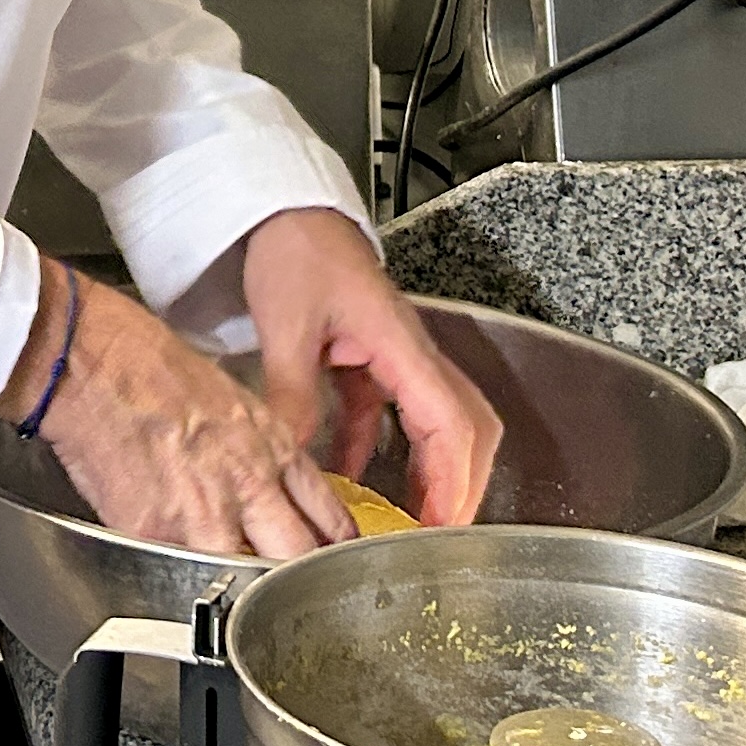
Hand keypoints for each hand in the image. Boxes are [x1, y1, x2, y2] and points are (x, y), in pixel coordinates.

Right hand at [14, 264, 357, 559]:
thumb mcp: (230, 399)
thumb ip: (254, 449)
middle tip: (295, 592)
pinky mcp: (154, 535)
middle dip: (298, 579)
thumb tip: (262, 486)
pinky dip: (175, 576)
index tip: (334, 558)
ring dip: (240, 590)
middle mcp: (247, 486)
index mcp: (271, 447)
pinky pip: (174, 573)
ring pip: (243, 581)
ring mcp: (203, 516)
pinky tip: (171, 567)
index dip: (335, 545)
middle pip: (298, 558)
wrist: (94, 362)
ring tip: (231, 597)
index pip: (326, 513)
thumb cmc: (148, 363)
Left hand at [241, 208, 503, 524]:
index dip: (454, 480)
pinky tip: (350, 477)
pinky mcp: (367, 357)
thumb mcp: (287, 325)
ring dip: (429, 471)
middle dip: (460, 484)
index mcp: (401, 344)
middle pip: (464, 427)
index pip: (449, 422)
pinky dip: (378, 450)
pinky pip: (389, 414)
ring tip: (407, 522)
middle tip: (437, 535)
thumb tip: (296, 454)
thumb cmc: (296, 248)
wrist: (282, 210)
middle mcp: (409, 352)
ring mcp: (392, 355)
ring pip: (434, 422)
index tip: (444, 525)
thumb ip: (294, 392)